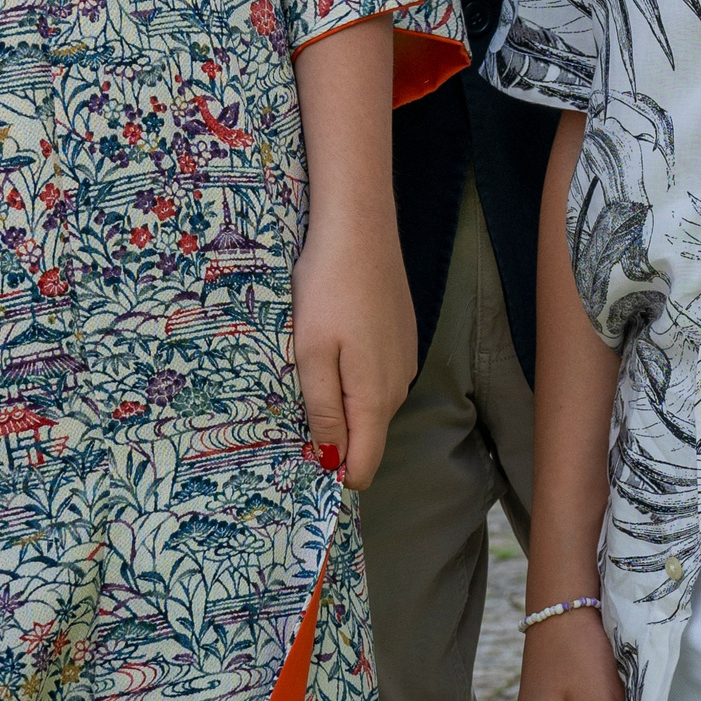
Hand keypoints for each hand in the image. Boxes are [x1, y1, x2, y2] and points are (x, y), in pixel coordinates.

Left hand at [289, 209, 414, 489]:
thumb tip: (333, 463)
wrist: (360, 227)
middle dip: (335, 433)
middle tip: (296, 398)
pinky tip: (337, 337)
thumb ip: (324, 412)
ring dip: (344, 398)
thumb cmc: (327, 289)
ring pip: (372, 404)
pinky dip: (356, 371)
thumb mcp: (312, 354)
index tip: (300, 460)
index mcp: (375, 397)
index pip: (364, 466)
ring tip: (313, 360)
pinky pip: (379, 374)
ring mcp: (405, 358)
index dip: (334, 473)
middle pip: (367, 436)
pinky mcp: (403, 335)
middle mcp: (398, 385)